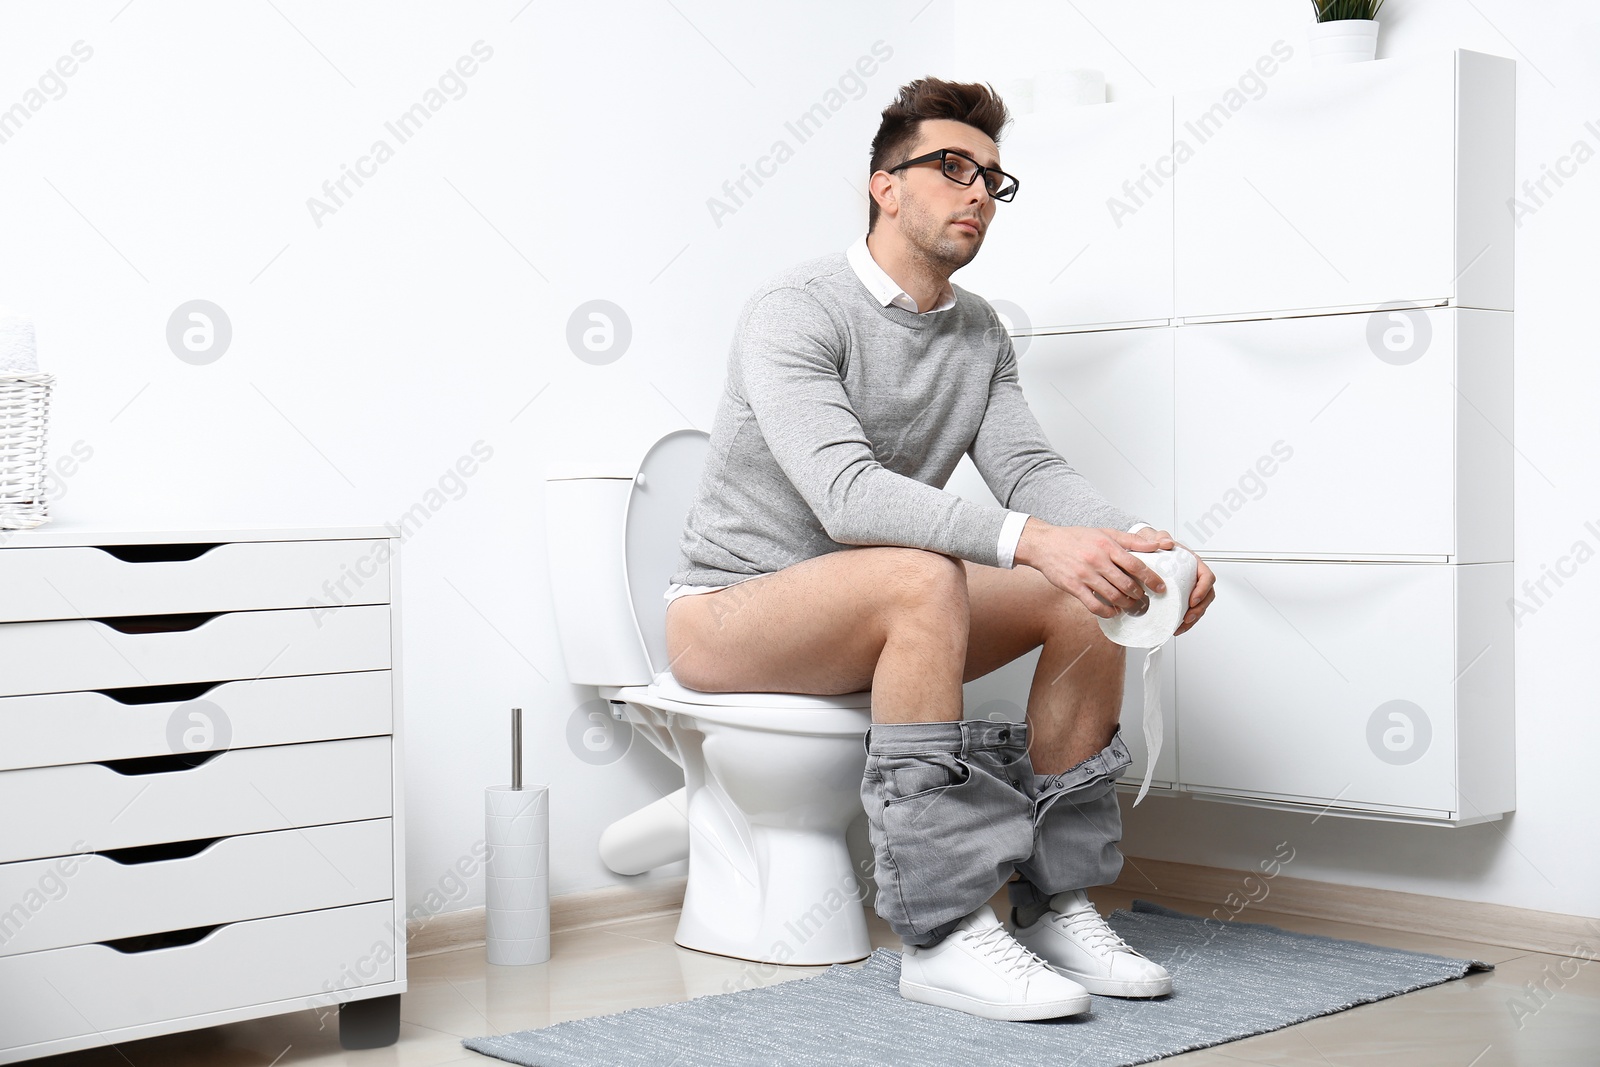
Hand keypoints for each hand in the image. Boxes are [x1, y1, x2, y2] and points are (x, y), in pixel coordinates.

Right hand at [1013, 519, 1175, 619]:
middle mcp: (1096, 560)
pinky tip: (1113, 611)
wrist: (1044, 544)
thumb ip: (1131, 540)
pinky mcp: (1074, 587)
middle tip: (1144, 598)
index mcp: (1106, 545)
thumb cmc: (1075, 538)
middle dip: (1139, 594)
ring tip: (1131, 605)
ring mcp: (1084, 574)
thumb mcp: (1104, 532)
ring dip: (1126, 604)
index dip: (1151, 578)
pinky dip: (1107, 611)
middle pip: (1126, 583)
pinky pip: (1094, 605)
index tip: (1160, 587)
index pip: (1135, 564)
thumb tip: (1156, 546)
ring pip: (1112, 596)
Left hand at [1137, 528, 1215, 635]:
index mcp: (1193, 563)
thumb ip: (1160, 538)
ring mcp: (1189, 587)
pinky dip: (1186, 620)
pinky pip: (1190, 609)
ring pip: (1200, 605)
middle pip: (1207, 595)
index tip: (1193, 600)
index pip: (1207, 577)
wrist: (1147, 550)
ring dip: (1194, 618)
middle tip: (1187, 618)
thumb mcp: (1157, 539)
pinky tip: (1177, 627)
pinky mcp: (1182, 596)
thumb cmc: (1155, 544)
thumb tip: (1166, 543)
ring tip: (1182, 626)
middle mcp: (1194, 576)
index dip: (1203, 590)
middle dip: (1199, 609)